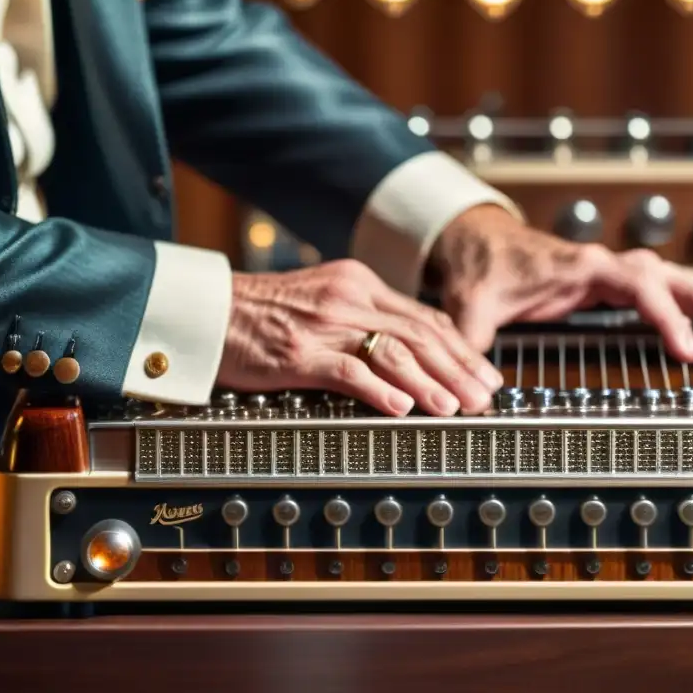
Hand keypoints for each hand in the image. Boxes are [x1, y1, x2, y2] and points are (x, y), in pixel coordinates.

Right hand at [216, 261, 503, 415]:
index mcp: (360, 285)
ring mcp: (323, 325)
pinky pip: (346, 370)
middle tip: (484, 397)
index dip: (460, 348)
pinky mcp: (297, 351)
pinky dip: (378, 390)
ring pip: (391, 351)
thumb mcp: (324, 302)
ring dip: (428, 382)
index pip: (424, 317)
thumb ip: (365, 321)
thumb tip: (410, 354)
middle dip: (457, 368)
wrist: (208, 309)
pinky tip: (401, 407)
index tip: (484, 373)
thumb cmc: (263, 314)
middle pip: (418, 334)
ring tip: (454, 406)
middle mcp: (349, 298)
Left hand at [429, 206, 692, 361]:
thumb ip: (471, 340)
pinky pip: (684, 293)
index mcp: (584, 267)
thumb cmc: (483, 268)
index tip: (689, 351)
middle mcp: (614, 266)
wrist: (482, 242)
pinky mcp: (627, 286)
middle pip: (686, 281)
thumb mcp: (472, 306)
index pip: (640, 286)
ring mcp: (625, 274)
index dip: (668, 317)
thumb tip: (469, 385)